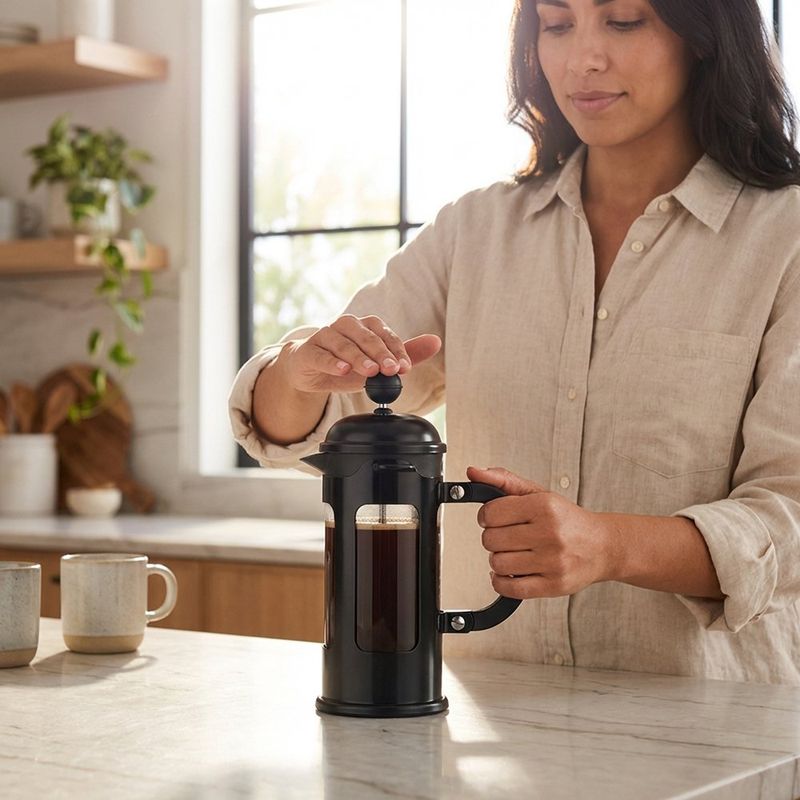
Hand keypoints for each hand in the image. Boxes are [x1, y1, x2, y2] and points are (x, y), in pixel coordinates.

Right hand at [284, 314, 440, 393]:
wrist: (306, 368)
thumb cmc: (343, 363)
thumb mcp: (375, 363)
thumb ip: (404, 354)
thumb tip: (436, 342)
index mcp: (364, 326)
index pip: (384, 334)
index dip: (396, 350)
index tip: (405, 367)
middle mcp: (345, 326)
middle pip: (365, 336)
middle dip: (381, 353)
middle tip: (391, 369)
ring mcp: (324, 336)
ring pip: (343, 344)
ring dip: (358, 357)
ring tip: (370, 371)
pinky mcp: (308, 351)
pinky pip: (321, 355)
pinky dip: (332, 362)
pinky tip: (342, 369)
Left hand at [466, 466, 611, 599]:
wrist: (603, 546)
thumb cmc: (568, 521)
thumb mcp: (538, 494)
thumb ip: (503, 481)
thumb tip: (473, 472)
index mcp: (544, 507)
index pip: (492, 513)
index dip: (486, 516)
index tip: (494, 518)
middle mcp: (550, 533)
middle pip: (491, 539)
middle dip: (493, 537)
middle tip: (507, 536)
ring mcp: (552, 561)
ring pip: (498, 563)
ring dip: (499, 559)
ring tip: (513, 553)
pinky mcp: (553, 585)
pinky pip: (510, 588)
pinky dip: (501, 582)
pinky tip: (510, 572)